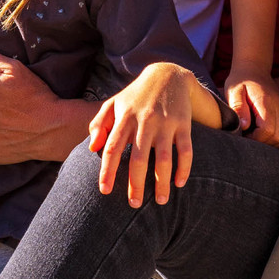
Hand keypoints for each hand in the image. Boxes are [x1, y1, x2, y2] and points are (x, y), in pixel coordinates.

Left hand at [88, 63, 196, 208]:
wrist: (168, 74)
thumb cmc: (136, 96)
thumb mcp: (113, 103)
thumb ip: (98, 124)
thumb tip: (92, 149)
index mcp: (125, 117)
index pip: (112, 147)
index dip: (107, 170)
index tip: (104, 191)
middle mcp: (145, 121)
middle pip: (138, 158)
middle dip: (136, 184)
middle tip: (134, 204)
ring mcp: (166, 123)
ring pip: (164, 158)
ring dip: (162, 182)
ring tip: (161, 201)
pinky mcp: (184, 124)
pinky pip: (186, 150)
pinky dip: (184, 168)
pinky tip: (180, 183)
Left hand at [225, 69, 278, 147]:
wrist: (253, 68)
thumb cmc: (240, 80)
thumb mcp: (233, 90)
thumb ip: (238, 107)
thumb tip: (244, 125)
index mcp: (266, 102)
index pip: (268, 130)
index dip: (256, 139)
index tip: (244, 136)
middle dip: (264, 143)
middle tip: (250, 138)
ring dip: (273, 144)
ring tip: (258, 138)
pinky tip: (267, 137)